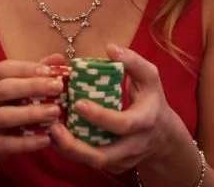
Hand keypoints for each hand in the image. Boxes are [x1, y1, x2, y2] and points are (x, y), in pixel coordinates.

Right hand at [0, 53, 67, 164]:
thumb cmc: (6, 108)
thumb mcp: (18, 89)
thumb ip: (36, 74)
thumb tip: (59, 59)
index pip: (5, 68)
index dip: (27, 68)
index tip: (51, 72)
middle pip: (4, 89)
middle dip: (32, 87)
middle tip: (58, 87)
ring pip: (3, 116)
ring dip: (30, 114)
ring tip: (55, 112)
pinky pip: (6, 143)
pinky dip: (27, 142)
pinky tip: (46, 139)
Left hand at [49, 44, 176, 174]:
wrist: (163, 135)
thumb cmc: (151, 99)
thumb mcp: (149, 77)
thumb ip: (132, 61)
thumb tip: (110, 47)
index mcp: (144, 121)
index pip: (122, 124)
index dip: (100, 116)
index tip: (78, 102)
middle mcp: (133, 145)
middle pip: (103, 156)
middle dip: (75, 145)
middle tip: (54, 126)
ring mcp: (123, 159)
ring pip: (93, 162)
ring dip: (69, 150)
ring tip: (50, 132)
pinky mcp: (114, 166)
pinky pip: (90, 162)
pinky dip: (72, 152)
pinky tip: (56, 137)